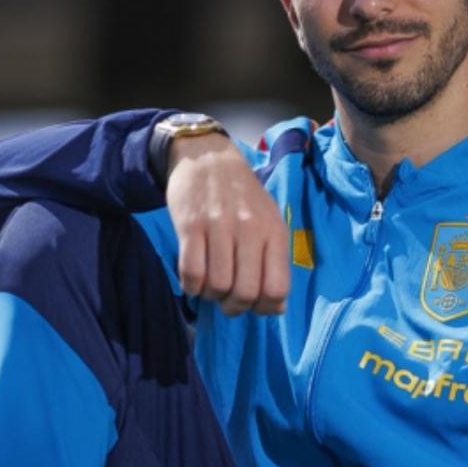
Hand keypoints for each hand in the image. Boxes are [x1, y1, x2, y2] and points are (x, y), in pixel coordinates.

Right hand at [164, 133, 289, 316]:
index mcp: (274, 231)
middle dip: (234, 307)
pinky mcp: (190, 225)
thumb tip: (277, 308)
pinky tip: (193, 280)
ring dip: (211, 296)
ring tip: (210, 287)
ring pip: (217, 286)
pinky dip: (191, 286)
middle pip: (245, 292)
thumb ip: (274, 263)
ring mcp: (219, 226)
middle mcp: (250, 229)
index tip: (254, 304)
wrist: (208, 158)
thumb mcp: (268, 222)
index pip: (277, 288)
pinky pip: (191, 272)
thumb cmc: (242, 196)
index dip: (264, 308)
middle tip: (227, 300)